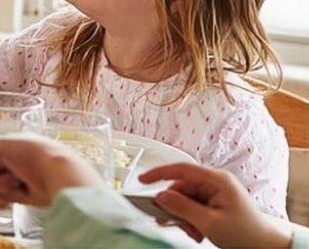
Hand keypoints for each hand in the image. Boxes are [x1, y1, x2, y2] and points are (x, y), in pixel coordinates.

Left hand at [0, 134, 104, 207]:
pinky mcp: (0, 144)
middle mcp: (14, 148)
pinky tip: (16, 179)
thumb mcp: (19, 192)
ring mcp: (6, 144)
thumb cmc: (55, 186)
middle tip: (5, 200)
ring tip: (21, 186)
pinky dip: (0, 184)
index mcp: (26, 156)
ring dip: (0, 190)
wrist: (63, 175)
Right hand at [139, 163, 292, 247]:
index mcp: (216, 180)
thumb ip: (182, 207)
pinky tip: (197, 232)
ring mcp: (216, 194)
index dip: (159, 173)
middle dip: (175, 207)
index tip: (142, 180)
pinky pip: (194, 207)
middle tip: (169, 222)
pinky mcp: (216, 204)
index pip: (181, 169)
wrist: (268, 246)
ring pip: (186, 200)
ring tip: (191, 232)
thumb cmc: (248, 233)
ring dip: (183, 217)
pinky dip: (191, 220)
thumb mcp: (209, 222)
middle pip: (181, 188)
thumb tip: (160, 196)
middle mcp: (215, 183)